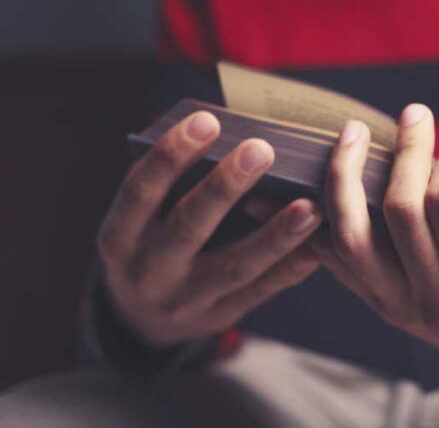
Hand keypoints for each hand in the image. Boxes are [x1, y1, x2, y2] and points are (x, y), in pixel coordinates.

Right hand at [97, 111, 321, 347]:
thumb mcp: (139, 220)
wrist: (140, 321)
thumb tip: (218, 132)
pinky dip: (289, 268)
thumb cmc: (148, 245)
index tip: (207, 120)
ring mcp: (185, 300)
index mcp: (120, 237)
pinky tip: (315, 247)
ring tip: (309, 206)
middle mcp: (148, 271)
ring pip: (234, 266)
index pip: (141, 191)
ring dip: (274, 235)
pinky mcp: (219, 315)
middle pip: (189, 226)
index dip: (171, 155)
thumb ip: (168, 185)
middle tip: (262, 150)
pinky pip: (260, 292)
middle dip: (225, 186)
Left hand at [312, 105, 438, 376]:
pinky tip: (323, 183)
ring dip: (345, 179)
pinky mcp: (380, 305)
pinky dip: (325, 220)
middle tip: (414, 116)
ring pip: (353, 238)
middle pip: (399, 212)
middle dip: (404, 154)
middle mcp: (435, 300)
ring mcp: (400, 306)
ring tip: (351, 135)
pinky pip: (337, 261)